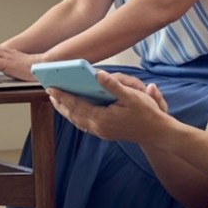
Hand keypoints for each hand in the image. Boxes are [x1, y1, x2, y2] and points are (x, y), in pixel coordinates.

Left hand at [49, 70, 170, 143]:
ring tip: (58, 100)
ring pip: (78, 121)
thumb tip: (98, 74)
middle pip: (74, 115)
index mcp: (102, 119)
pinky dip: (77, 115)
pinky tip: (76, 109)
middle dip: (61, 104)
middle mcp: (99, 128)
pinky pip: (85, 124)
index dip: (63, 96)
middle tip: (50, 91)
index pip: (77, 106)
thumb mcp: (132, 96)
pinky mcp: (105, 133)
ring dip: (67, 110)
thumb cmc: (147, 113)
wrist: (157, 133)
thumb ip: (113, 85)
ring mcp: (102, 132)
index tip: (51, 88)